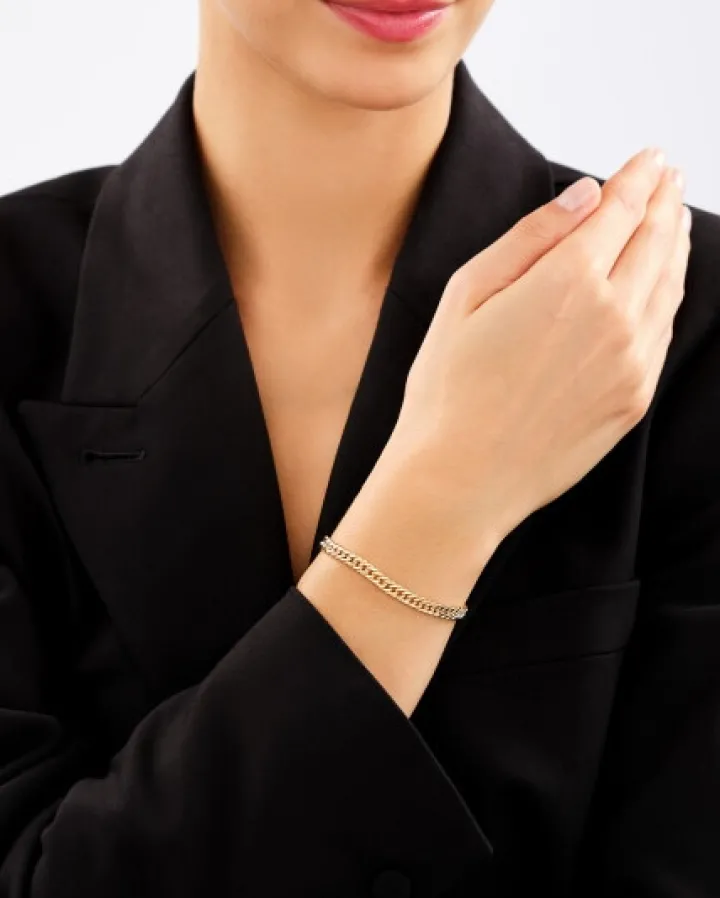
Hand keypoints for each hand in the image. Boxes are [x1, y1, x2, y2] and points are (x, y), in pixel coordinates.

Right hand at [385, 147, 690, 541]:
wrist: (460, 480)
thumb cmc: (448, 390)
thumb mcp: (467, 294)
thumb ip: (531, 238)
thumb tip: (586, 196)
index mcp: (569, 281)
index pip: (622, 209)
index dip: (638, 177)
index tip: (649, 157)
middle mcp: (615, 317)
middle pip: (657, 241)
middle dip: (664, 202)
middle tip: (668, 177)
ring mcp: (632, 362)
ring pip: (670, 286)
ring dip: (675, 245)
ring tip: (672, 222)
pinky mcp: (634, 398)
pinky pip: (663, 332)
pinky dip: (669, 296)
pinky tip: (661, 285)